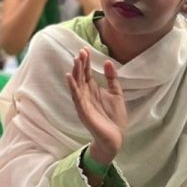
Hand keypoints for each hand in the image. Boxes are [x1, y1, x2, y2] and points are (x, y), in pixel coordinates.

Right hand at [66, 48, 126, 163]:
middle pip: (81, 75)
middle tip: (81, 52)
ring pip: (77, 84)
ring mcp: (83, 102)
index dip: (86, 61)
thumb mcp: (116, 94)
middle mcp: (86, 93)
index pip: (87, 72)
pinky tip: (69, 77)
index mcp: (93, 89)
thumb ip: (112, 79)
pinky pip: (76, 97)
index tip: (85, 48)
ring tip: (76, 60)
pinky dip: (72, 87)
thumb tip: (108, 62)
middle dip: (80, 64)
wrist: (116, 138)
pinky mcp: (82, 110)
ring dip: (75, 72)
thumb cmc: (115, 117)